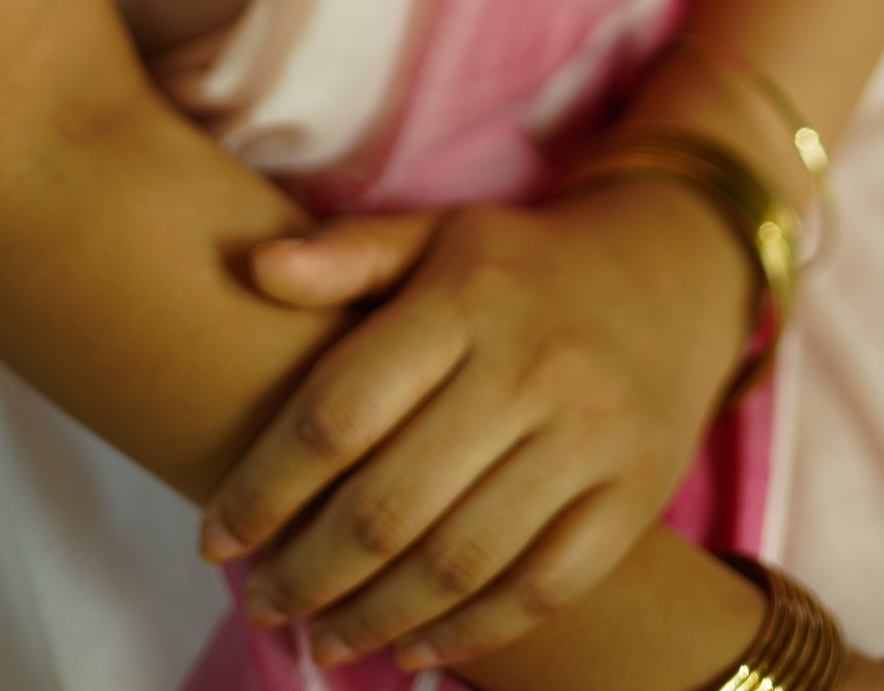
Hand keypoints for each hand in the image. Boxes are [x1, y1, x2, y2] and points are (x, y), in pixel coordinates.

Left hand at [200, 179, 757, 671]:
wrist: (671, 274)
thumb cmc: (521, 265)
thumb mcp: (441, 235)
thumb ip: (350, 257)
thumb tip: (256, 268)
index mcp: (468, 296)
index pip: (339, 411)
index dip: (262, 488)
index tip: (212, 538)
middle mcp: (533, 365)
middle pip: (390, 504)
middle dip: (305, 572)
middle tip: (259, 604)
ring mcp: (591, 435)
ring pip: (459, 560)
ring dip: (373, 617)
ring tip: (318, 640)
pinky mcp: (636, 493)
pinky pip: (542, 588)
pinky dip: (468, 633)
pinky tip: (410, 648)